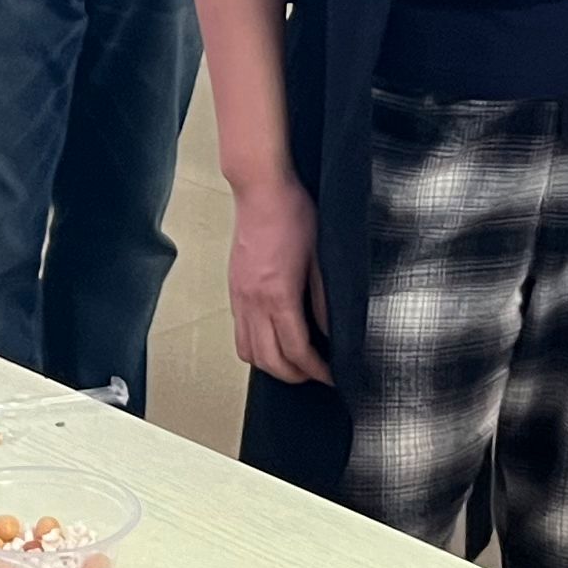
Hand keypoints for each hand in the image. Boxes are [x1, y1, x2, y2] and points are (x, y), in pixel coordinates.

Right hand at [228, 172, 330, 385]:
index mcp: (279, 294)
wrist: (261, 191)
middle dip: (295, 375)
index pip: (296, 350)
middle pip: (269, 361)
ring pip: (249, 352)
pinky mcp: (234, 290)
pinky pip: (239, 333)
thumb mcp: (321, 257)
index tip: (332, 375)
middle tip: (316, 374)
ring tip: (296, 362)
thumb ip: (325, 299)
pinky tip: (275, 340)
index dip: (316, 370)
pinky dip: (256, 348)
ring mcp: (240, 297)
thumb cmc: (293, 214)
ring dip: (272, 365)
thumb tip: (333, 331)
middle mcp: (254, 301)